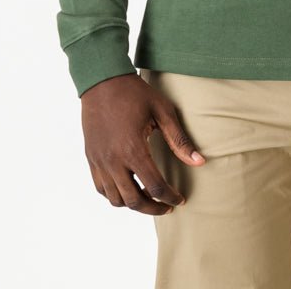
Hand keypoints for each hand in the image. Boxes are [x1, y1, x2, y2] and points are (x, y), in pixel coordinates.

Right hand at [81, 72, 206, 214]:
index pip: (155, 187)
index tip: (180, 199)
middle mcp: (113, 160)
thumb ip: (179, 139)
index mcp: (133, 149)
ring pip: (115, 199)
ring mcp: (99, 161)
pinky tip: (128, 187)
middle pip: (134, 201)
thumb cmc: (135, 93)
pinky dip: (115, 195)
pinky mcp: (91, 158)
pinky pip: (101, 189)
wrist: (102, 81)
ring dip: (134, 204)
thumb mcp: (162, 110)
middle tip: (167, 206)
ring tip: (149, 196)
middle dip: (153, 208)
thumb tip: (200, 162)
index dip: (170, 197)